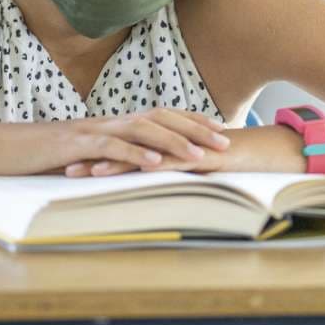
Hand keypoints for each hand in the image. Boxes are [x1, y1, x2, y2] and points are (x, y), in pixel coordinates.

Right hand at [0, 109, 230, 176]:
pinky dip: (135, 154)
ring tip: (200, 154)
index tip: (219, 129)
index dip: (190, 120)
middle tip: (225, 141)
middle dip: (195, 128)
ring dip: (174, 141)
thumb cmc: (35, 155)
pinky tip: (155, 163)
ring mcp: (91, 131)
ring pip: (141, 129)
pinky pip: (111, 148)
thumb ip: (105, 158)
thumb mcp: (78, 156)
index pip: (159, 115)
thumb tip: (131, 168)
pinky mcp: (74, 145)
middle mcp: (106, 121)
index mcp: (110, 123)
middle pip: (160, 117)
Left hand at [73, 123, 303, 179]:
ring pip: (138, 153)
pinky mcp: (195, 156)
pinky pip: (165, 161)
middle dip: (91, 156)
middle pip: (123, 147)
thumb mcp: (193, 168)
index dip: (97, 153)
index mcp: (164, 144)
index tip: (69, 162)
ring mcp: (181, 147)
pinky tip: (123, 172)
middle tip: (60, 166)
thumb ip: (171, 169)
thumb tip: (148, 182)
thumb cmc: (230, 162)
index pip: (124, 147)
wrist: (264, 151)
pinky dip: (143, 166)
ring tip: (80, 172)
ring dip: (108, 163)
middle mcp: (168, 142)